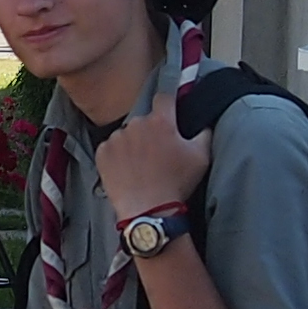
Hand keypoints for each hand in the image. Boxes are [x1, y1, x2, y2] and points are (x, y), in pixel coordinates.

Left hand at [92, 104, 211, 227]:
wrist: (148, 211)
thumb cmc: (176, 184)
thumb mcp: (201, 157)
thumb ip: (204, 132)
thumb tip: (204, 122)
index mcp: (161, 121)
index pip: (164, 97)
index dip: (168, 102)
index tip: (169, 109)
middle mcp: (136, 124)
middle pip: (144, 120)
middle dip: (150, 132)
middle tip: (157, 153)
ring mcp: (116, 138)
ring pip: (127, 135)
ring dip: (133, 145)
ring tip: (141, 167)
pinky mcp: (102, 153)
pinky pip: (110, 148)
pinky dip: (117, 157)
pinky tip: (127, 171)